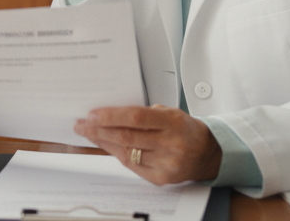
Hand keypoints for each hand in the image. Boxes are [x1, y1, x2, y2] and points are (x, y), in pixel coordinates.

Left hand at [74, 104, 222, 185]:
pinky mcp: (161, 178)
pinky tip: (106, 146)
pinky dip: (116, 154)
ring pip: (126, 153)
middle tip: (82, 124)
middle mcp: (170, 144)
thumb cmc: (186, 129)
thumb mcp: (170, 112)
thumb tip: (111, 114)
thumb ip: (144, 113)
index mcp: (173, 122)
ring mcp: (166, 163)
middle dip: (100, 130)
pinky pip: (132, 166)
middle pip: (127, 137)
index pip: (136, 117)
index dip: (111, 116)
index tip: (93, 114)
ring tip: (89, 133)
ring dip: (103, 142)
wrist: (207, 154)